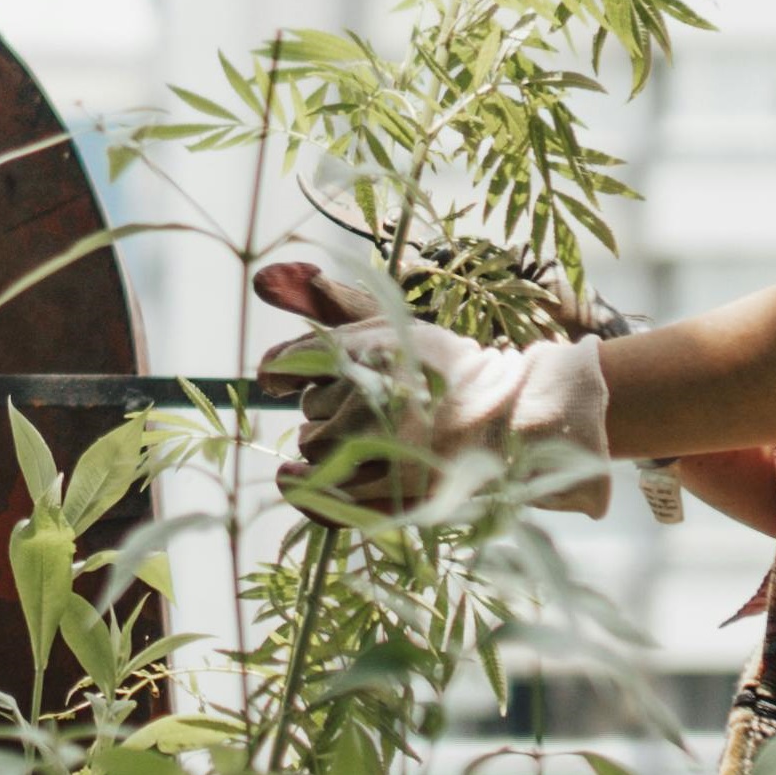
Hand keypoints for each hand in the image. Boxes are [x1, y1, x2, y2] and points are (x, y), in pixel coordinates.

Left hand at [252, 258, 615, 517]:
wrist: (514, 419)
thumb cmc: (450, 370)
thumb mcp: (393, 326)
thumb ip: (332, 303)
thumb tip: (261, 279)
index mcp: (369, 349)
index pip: (291, 363)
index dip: (280, 375)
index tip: (277, 382)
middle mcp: (369, 395)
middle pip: (309, 409)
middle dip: (326, 409)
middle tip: (370, 407)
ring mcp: (379, 446)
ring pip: (316, 448)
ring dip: (328, 445)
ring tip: (373, 437)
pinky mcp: (391, 490)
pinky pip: (325, 495)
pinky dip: (306, 488)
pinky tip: (295, 479)